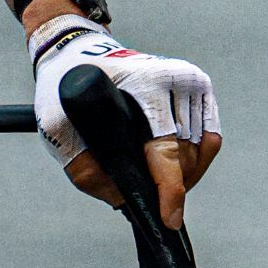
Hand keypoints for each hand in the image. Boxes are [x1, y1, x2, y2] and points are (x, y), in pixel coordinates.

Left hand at [28, 14, 221, 228]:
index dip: (169, 190)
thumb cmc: (68, 82)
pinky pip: (209, 140)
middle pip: (184, 158)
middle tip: (140, 187)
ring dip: (180, 171)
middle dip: (165, 183)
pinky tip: (168, 160)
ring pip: (199, 152)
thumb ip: (85, 169)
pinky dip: (193, 156)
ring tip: (151, 171)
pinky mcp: (200, 87)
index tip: (169, 217)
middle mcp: (177, 79)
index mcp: (147, 83)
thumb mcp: (57, 124)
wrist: (78, 49)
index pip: (166, 149)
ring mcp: (192, 82)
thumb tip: (123, 199)